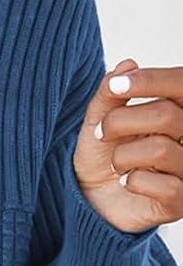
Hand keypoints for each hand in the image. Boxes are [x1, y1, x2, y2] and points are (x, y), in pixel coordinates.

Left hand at [74, 58, 182, 232]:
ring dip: (123, 156)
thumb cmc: (102, 156)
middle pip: (167, 115)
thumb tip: (127, 65)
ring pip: (160, 149)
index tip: (116, 86)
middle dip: (122, 122)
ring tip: (116, 164)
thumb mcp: (98, 121)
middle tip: (102, 134)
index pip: (181, 84)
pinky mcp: (180, 201)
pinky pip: (164, 185)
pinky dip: (133, 181)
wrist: (91, 200)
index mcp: (177, 111)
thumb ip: (110, 94)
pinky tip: (127, 183)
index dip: (150, 80)